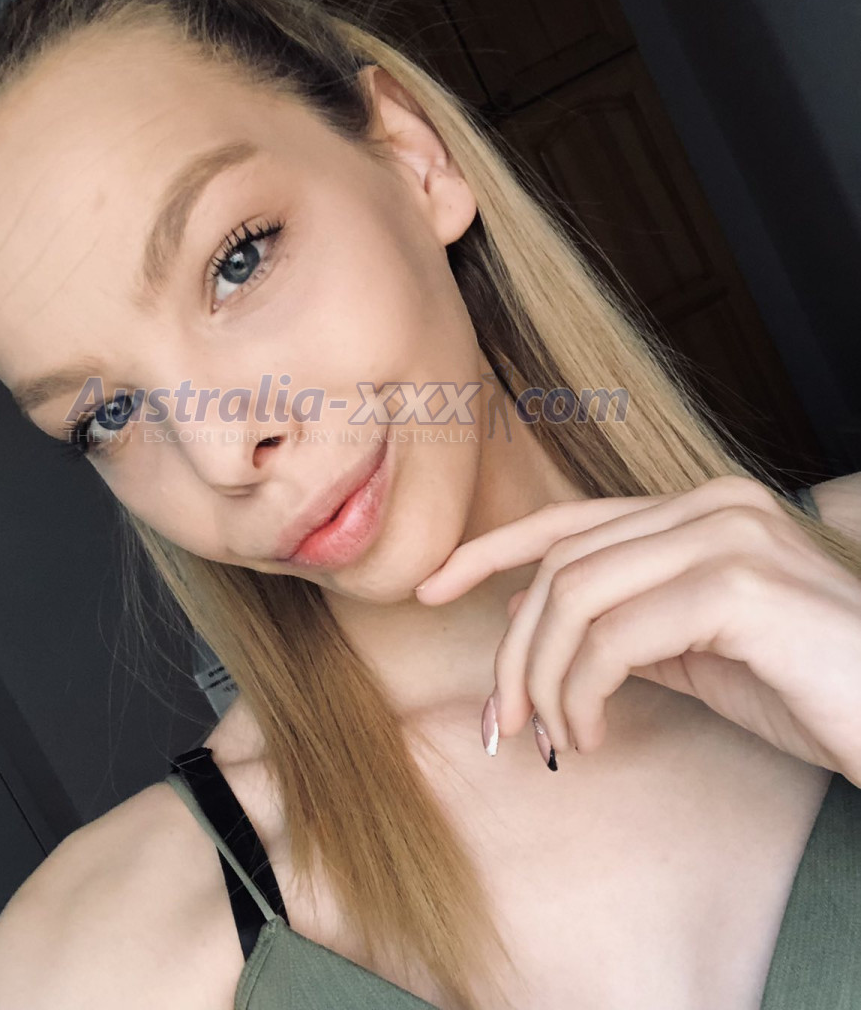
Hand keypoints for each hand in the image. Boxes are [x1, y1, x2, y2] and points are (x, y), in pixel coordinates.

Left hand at [414, 475, 860, 783]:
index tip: (431, 588)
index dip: (489, 551)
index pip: (569, 520)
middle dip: (515, 646)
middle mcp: (711, 505)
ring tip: (556, 735)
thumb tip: (532, 615)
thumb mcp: (699, 650)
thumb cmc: (809, 688)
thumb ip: (624, 621)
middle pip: (561, 565)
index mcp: (699, 510)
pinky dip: (583, 690)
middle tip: (505, 718)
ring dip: (545, 676)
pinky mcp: (739, 588)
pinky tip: (593, 733)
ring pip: (576, 597)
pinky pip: (615, 636)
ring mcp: (728, 537)